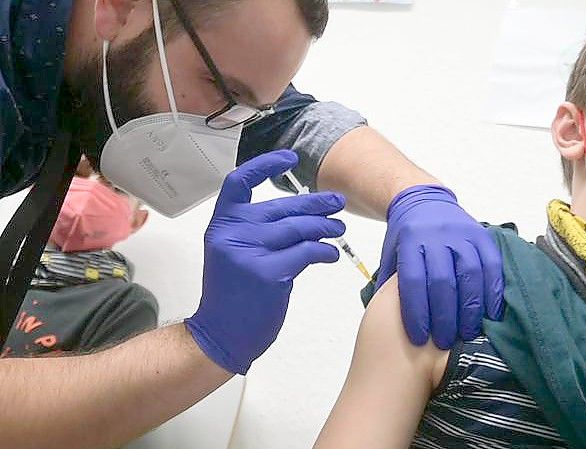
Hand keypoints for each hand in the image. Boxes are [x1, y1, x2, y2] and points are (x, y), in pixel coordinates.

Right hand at [186, 150, 345, 374]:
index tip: (290, 159)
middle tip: (337, 203)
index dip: (265, 166)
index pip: (239, 182)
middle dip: (315, 204)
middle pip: (281, 207)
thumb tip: (303, 211)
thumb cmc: (233, 296)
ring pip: (298, 228)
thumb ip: (258, 231)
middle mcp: (231, 234)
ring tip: (338, 229)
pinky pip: (306, 252)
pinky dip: (324, 251)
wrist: (221, 334)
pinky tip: (331, 253)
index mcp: (221, 226)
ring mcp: (249, 253)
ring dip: (325, 227)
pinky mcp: (268, 274)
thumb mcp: (235, 254)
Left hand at [376, 185, 503, 348]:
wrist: (423, 200)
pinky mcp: (481, 235)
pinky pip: (491, 265)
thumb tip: (387, 321)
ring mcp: (462, 234)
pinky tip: (490, 314)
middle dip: (444, 316)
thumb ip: (390, 283)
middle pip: (442, 281)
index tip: (418, 337)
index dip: (416, 312)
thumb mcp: (391, 253)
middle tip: (444, 341)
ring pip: (469, 274)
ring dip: (470, 308)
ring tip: (467, 333)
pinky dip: (492, 291)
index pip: (413, 281)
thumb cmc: (405, 236)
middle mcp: (436, 236)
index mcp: (409, 241)